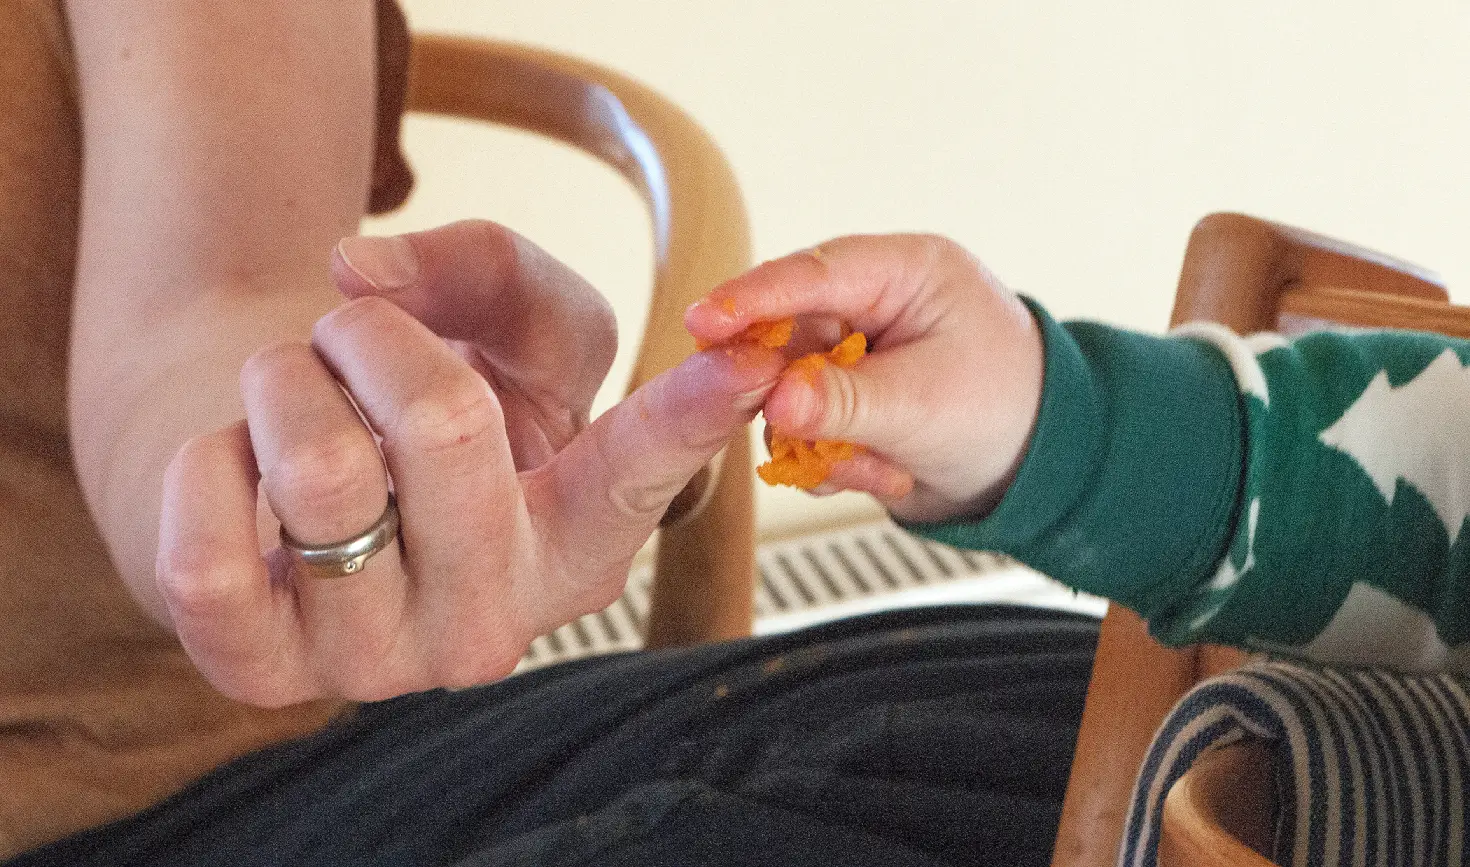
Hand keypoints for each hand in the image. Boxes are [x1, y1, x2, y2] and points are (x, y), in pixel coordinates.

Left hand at [157, 220, 784, 706]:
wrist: (302, 482)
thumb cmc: (425, 399)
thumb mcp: (506, 326)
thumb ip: (485, 263)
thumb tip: (359, 277)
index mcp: (577, 542)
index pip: (639, 471)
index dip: (697, 412)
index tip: (756, 363)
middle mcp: (496, 621)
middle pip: (444, 428)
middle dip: (373, 337)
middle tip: (359, 341)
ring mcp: (381, 662)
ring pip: (316, 473)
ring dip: (285, 383)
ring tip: (299, 400)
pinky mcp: (264, 674)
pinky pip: (206, 559)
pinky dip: (207, 463)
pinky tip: (239, 469)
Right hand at [685, 233, 1043, 523]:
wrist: (1041, 470)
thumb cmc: (1007, 411)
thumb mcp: (926, 406)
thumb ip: (846, 402)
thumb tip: (777, 399)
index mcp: (905, 272)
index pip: (813, 274)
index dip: (752, 298)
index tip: (702, 321)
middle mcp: (871, 304)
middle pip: (785, 334)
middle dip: (784, 389)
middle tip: (778, 422)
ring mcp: (853, 353)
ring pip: (787, 390)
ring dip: (815, 440)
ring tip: (872, 468)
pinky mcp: (844, 398)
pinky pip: (803, 427)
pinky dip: (828, 460)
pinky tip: (877, 474)